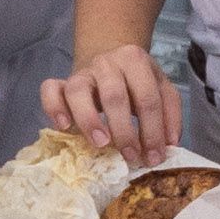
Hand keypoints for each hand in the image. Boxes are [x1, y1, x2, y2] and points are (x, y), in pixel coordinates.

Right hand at [39, 44, 182, 165]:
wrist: (110, 60)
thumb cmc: (137, 83)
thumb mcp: (160, 89)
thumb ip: (169, 113)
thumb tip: (170, 144)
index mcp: (135, 60)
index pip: (148, 97)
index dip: (153, 130)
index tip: (154, 157)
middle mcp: (106, 63)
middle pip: (114, 95)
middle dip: (125, 131)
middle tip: (131, 157)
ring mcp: (82, 72)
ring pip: (78, 91)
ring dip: (89, 120)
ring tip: (100, 144)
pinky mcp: (62, 82)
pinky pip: (50, 90)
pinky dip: (54, 107)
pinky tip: (63, 127)